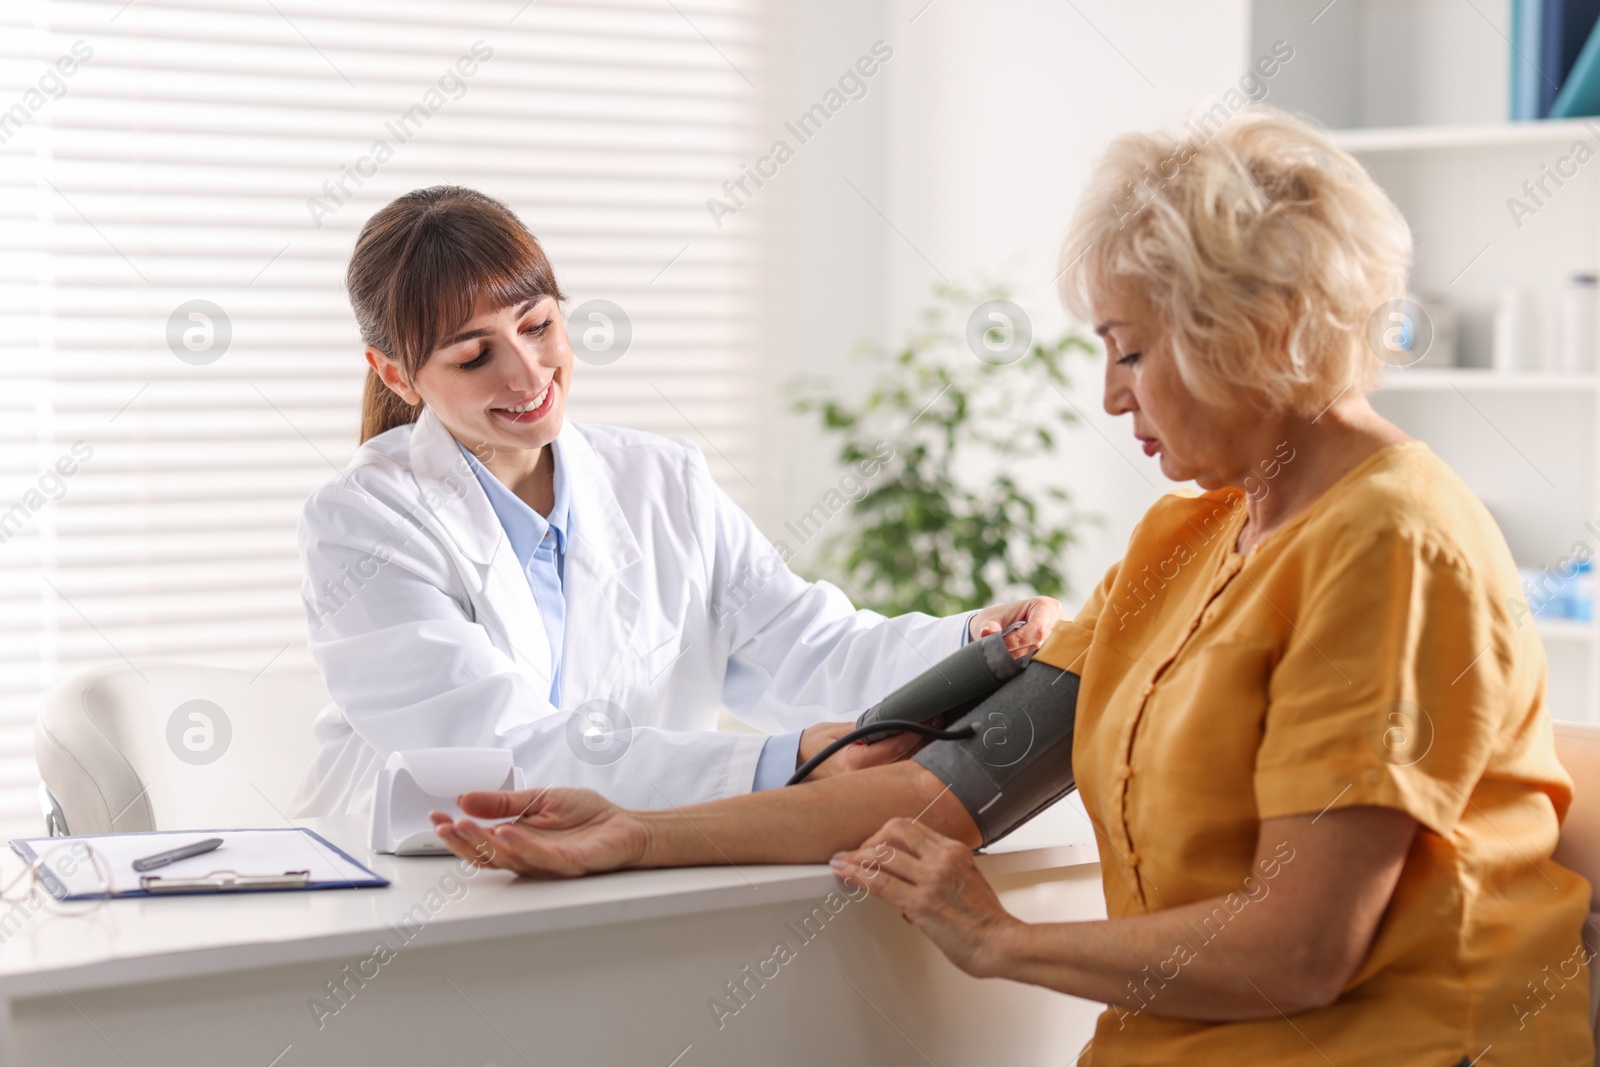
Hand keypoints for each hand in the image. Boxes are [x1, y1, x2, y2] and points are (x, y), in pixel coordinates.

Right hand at [430, 787, 647, 878]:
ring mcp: (546, 862)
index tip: (435, 818)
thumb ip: (503, 802)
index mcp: (518, 839)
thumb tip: (465, 798)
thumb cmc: (586, 816)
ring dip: (484, 843)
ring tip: (464, 826)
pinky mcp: (567, 864)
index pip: (480, 840)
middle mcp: (527, 854)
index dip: (456, 833)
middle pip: (487, 855)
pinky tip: (506, 831)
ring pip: (508, 858)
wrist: (625, 825)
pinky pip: (540, 857)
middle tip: (443, 828)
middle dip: (461, 842)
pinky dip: (521, 845)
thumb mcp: (538, 798)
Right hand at [797, 720, 925, 779]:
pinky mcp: (868, 790)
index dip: (917, 730)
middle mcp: (863, 779)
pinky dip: (908, 761)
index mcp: (855, 762)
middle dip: (924, 741)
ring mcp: (866, 787)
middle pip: (905, 759)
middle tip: (940, 723)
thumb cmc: (813, 745)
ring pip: (903, 769)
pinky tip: (919, 750)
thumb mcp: (839, 729)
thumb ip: (869, 726)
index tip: (931, 717)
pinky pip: (894, 775)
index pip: (896, 746)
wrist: (795, 764)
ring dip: (920, 752)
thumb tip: (898, 719)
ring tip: (934, 733)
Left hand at [830, 816, 1020, 977]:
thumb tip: (911, 881)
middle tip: (856, 855)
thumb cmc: (987, 920)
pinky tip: (846, 875)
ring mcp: (931, 879)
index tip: (873, 845)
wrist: (1001, 943)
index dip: (885, 834)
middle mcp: (942, 858)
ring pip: (882, 855)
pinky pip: (880, 883)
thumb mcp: (968, 880)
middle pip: (893, 832)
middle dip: (869, 842)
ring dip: (856, 858)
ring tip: (842, 863)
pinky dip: (858, 876)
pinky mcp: (921, 903)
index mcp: (955, 850)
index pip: (911, 827)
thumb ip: (941, 873)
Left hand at [967, 596, 1062, 656]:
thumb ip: (989, 626)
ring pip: (1042, 656)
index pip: (1038, 629)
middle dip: (1019, 651)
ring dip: (1022, 659)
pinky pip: (1044, 662)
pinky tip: (1017, 659)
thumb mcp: (991, 619)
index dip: (1019, 641)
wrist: (1003, 624)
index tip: (1002, 646)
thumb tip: (987, 632)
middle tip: (1001, 652)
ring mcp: (1060, 638)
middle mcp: (1058, 621)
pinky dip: (1028, 663)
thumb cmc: (999, 619)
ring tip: (1007, 654)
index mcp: (1046, 606)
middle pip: (1041, 645)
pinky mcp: (1057, 650)